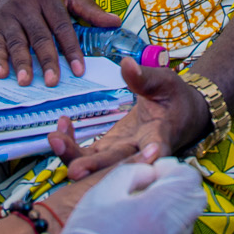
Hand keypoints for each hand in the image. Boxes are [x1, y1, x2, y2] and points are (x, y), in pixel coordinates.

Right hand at [0, 0, 119, 86]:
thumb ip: (90, 9)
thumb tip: (116, 23)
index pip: (62, 26)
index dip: (71, 49)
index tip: (78, 70)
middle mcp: (26, 4)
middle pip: (39, 36)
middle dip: (46, 60)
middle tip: (52, 82)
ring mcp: (9, 14)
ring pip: (17, 41)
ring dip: (21, 62)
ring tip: (25, 82)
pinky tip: (1, 74)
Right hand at [29, 158, 206, 233]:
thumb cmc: (88, 233)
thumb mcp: (103, 190)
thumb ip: (132, 171)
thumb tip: (151, 172)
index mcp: (158, 209)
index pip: (189, 180)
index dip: (174, 169)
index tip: (154, 171)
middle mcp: (171, 232)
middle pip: (196, 200)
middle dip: (179, 187)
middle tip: (153, 187)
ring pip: (186, 221)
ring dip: (173, 208)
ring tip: (142, 209)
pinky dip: (164, 229)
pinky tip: (137, 230)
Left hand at [51, 58, 210, 179]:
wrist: (178, 116)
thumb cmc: (175, 99)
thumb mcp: (165, 82)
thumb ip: (145, 77)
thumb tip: (127, 64)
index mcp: (161, 135)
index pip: (157, 148)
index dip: (151, 155)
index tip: (147, 155)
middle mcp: (140, 151)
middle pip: (119, 164)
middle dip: (96, 167)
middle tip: (76, 169)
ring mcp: (121, 153)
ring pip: (97, 164)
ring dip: (74, 156)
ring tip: (55, 139)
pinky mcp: (108, 149)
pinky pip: (87, 153)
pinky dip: (72, 144)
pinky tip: (62, 125)